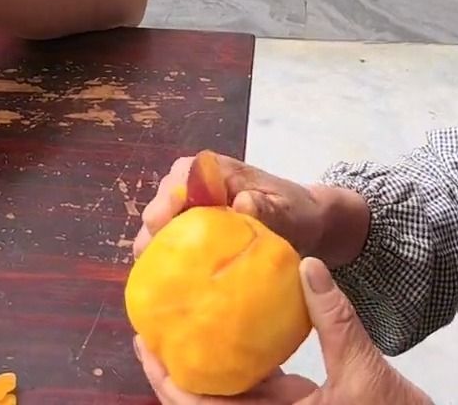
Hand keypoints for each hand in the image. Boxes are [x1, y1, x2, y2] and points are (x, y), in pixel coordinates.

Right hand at [133, 154, 366, 265]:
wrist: (307, 225)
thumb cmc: (297, 212)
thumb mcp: (290, 210)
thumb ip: (268, 207)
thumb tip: (242, 203)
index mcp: (218, 170)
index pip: (182, 177)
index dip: (167, 200)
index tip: (163, 225)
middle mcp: (198, 186)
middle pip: (163, 202)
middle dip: (154, 229)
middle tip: (150, 258)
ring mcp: (194, 210)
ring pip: (161, 225)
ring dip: (156, 249)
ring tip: (152, 278)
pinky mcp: (195, 233)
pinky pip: (173, 244)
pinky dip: (167, 261)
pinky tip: (165, 285)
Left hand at [136, 259, 431, 404]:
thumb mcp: (367, 371)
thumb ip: (336, 320)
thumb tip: (308, 266)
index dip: (167, 380)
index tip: (147, 342)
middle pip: (203, 404)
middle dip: (174, 370)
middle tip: (154, 326)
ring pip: (226, 395)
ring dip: (203, 363)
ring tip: (186, 318)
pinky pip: (254, 387)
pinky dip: (238, 361)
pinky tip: (228, 324)